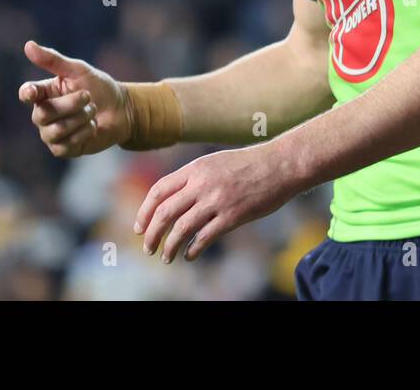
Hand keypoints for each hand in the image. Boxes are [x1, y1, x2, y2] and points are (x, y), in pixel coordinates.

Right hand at [19, 41, 131, 156]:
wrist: (122, 110)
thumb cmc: (98, 87)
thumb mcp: (78, 70)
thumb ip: (53, 60)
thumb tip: (28, 45)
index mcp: (45, 93)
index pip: (28, 94)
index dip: (28, 94)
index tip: (33, 93)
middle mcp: (43, 114)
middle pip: (44, 114)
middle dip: (70, 104)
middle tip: (88, 96)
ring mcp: (52, 134)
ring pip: (56, 131)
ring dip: (80, 119)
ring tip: (93, 111)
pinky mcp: (63, 149)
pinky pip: (66, 145)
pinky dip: (84, 133)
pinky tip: (93, 126)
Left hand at [133, 145, 300, 262]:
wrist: (280, 165)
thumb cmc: (249, 164)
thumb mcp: (215, 162)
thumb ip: (194, 177)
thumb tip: (173, 198)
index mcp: (195, 168)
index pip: (159, 191)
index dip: (144, 211)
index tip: (139, 227)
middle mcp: (202, 183)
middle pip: (165, 212)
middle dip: (152, 234)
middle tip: (148, 247)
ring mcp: (217, 200)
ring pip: (181, 228)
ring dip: (169, 246)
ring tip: (166, 257)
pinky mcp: (232, 216)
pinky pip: (204, 238)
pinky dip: (192, 250)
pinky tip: (189, 255)